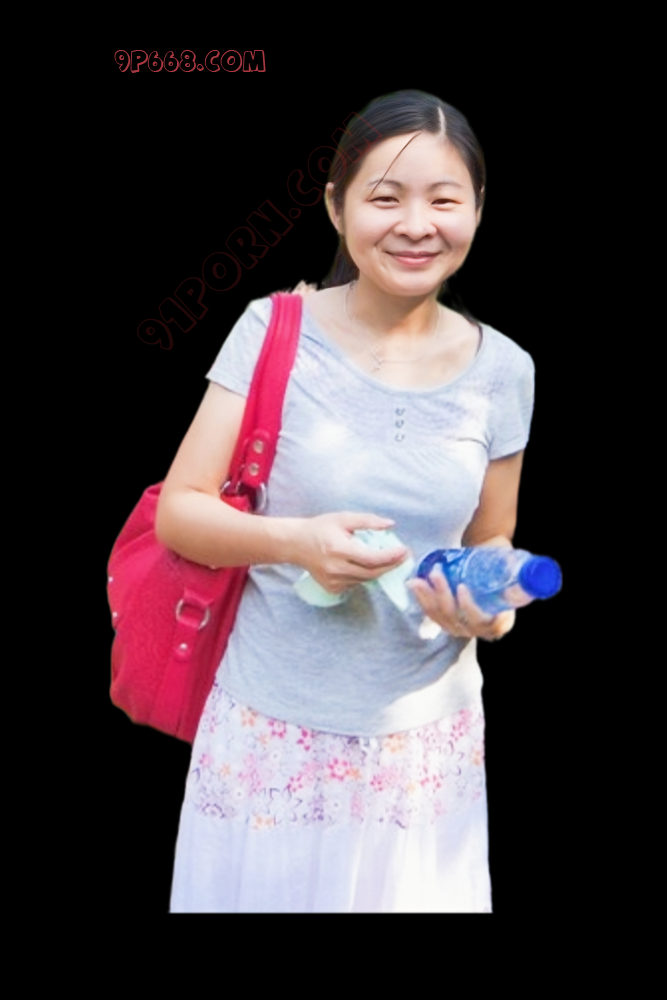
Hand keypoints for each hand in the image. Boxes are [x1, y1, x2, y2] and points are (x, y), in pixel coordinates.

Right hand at [293, 512, 410, 594]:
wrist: (295, 544)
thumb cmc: (319, 528)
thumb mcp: (343, 518)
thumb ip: (368, 521)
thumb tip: (391, 525)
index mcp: (339, 549)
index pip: (371, 558)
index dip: (391, 556)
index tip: (404, 550)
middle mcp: (336, 568)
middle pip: (372, 573)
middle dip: (391, 565)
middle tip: (403, 556)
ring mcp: (333, 581)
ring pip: (365, 580)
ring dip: (378, 570)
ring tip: (386, 558)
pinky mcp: (332, 588)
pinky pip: (356, 584)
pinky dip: (363, 575)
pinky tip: (362, 564)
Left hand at [407, 565, 515, 641]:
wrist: (491, 560)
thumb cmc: (503, 560)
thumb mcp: (514, 566)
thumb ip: (520, 573)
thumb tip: (534, 574)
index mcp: (500, 622)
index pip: (483, 622)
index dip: (471, 608)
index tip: (462, 587)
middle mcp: (479, 630)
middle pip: (457, 618)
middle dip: (443, 596)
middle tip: (437, 573)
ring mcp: (462, 627)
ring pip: (442, 618)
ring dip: (428, 598)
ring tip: (418, 579)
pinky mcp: (448, 620)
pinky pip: (433, 615)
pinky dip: (422, 600)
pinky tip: (414, 585)